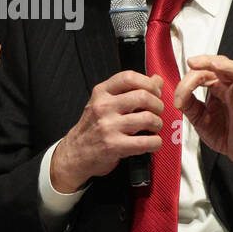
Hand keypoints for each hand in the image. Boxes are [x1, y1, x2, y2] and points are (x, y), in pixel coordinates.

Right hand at [50, 71, 163, 192]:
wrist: (75, 154)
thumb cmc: (92, 128)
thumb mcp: (105, 103)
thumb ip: (130, 90)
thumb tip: (156, 80)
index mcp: (101, 93)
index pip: (129, 77)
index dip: (149, 83)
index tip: (155, 92)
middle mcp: (103, 107)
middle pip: (143, 96)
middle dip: (158, 105)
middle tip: (157, 112)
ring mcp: (108, 126)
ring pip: (148, 118)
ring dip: (157, 124)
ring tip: (154, 128)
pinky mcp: (114, 146)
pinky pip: (146, 142)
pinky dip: (155, 143)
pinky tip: (151, 142)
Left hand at [174, 55, 232, 176]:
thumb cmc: (224, 132)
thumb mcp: (199, 118)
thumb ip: (188, 105)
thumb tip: (177, 96)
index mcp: (217, 88)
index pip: (204, 73)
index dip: (189, 80)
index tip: (179, 95)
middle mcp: (231, 89)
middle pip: (224, 65)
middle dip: (207, 61)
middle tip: (192, 62)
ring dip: (229, 68)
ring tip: (216, 66)